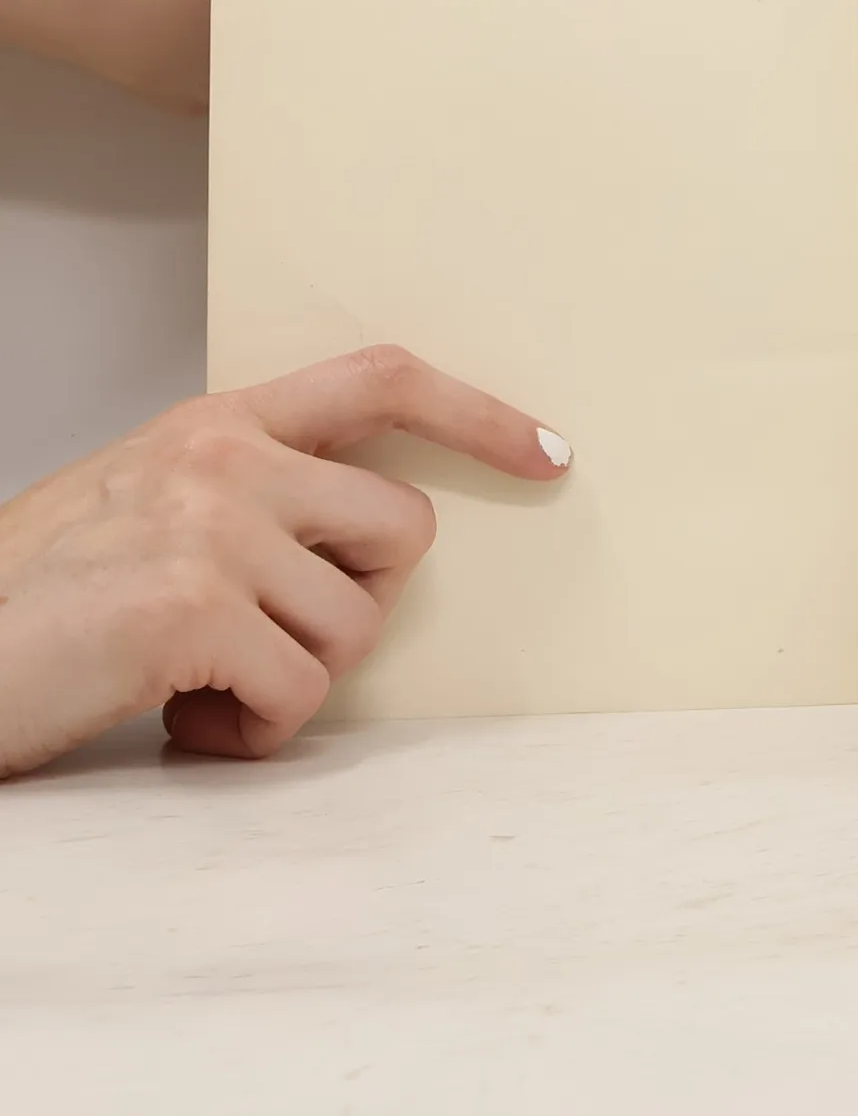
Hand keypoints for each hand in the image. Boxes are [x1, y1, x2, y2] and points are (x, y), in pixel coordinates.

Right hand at [0, 346, 569, 778]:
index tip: (548, 453)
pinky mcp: (192, 606)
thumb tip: (367, 540)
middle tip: (274, 640)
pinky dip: (256, 734)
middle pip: (404, 530)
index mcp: (220, 423)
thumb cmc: (44, 600)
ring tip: (206, 689)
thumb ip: (259, 495)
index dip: (477, 415)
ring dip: (296, 682)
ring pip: (357, 626)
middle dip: (362, 605)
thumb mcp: (153, 505)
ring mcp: (208, 525)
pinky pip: (303, 694)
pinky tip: (187, 724)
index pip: (380, 380)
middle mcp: (223, 457)